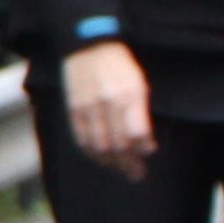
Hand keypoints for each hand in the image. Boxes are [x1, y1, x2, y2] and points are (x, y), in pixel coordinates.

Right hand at [60, 43, 155, 178]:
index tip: (149, 153)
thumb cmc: (121, 68)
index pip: (136, 132)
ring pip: (99, 146)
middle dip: (129, 163)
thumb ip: (142, 115)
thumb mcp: (140, 85)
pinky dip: (93, 153)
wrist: (90, 49)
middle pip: (118, 143)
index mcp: (129, 96)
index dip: (143, 147)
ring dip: (112, 163)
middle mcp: (108, 104)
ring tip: (123, 170)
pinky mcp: (74, 110)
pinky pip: (82, 139)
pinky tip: (102, 159)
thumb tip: (146, 145)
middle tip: (137, 174)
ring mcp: (88, 108)